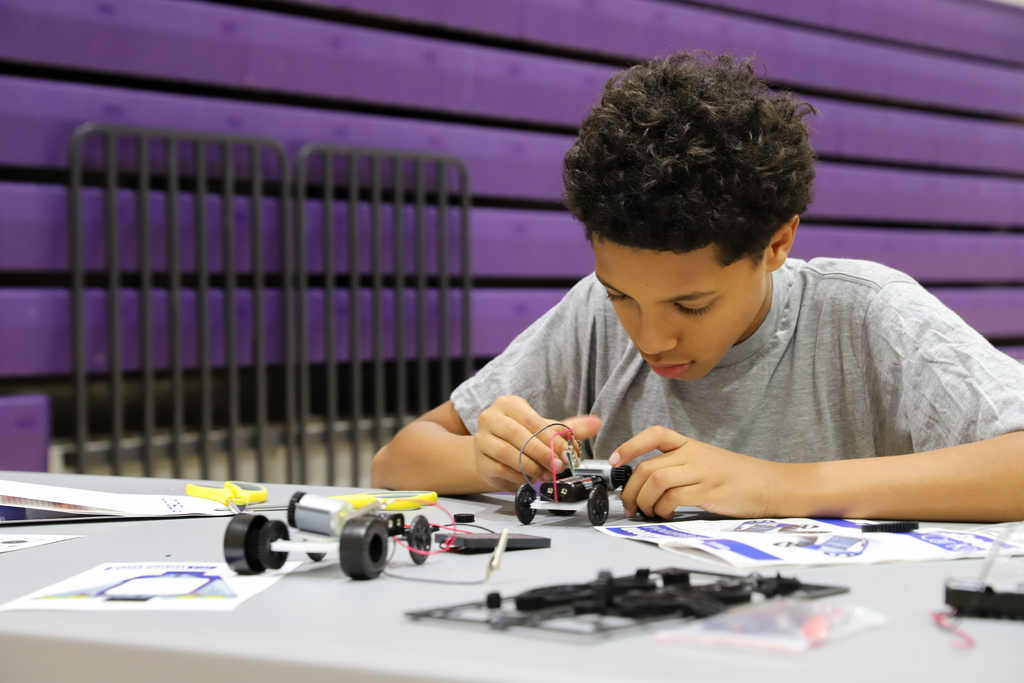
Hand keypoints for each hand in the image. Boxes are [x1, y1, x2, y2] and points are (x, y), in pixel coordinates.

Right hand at [474, 395, 601, 491]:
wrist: (495, 453)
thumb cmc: (522, 438)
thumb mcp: (546, 430)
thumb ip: (571, 428)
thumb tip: (597, 423)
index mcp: (508, 404)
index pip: (532, 420)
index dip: (551, 439)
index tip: (566, 454)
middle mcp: (490, 417)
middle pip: (517, 435)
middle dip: (542, 453)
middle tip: (558, 467)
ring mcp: (481, 438)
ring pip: (507, 453)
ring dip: (531, 466)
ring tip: (547, 474)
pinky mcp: (479, 459)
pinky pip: (500, 469)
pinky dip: (518, 476)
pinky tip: (530, 478)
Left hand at [612, 426, 783, 518]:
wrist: (772, 485)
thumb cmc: (740, 478)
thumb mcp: (708, 462)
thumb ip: (681, 467)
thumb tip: (649, 484)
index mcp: (691, 445)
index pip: (655, 435)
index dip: (630, 445)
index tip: (615, 460)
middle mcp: (693, 455)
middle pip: (647, 467)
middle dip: (630, 489)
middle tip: (629, 504)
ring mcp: (700, 472)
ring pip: (655, 481)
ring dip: (643, 501)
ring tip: (647, 512)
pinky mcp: (708, 491)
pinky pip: (673, 498)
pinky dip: (662, 508)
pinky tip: (666, 514)